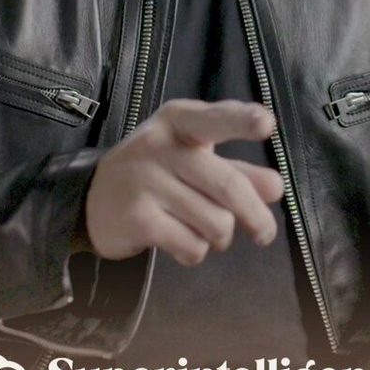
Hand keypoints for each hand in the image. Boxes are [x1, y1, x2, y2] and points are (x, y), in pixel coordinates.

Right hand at [85, 98, 283, 264]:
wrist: (94, 199)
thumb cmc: (158, 171)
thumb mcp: (194, 158)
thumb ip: (237, 170)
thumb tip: (275, 188)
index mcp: (180, 120)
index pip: (215, 118)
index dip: (242, 121)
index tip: (266, 124)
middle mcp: (161, 145)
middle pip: (228, 187)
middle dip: (255, 217)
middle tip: (264, 234)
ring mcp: (146, 181)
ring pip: (215, 222)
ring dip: (220, 236)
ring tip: (204, 228)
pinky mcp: (138, 218)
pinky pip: (192, 246)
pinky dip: (195, 251)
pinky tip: (180, 240)